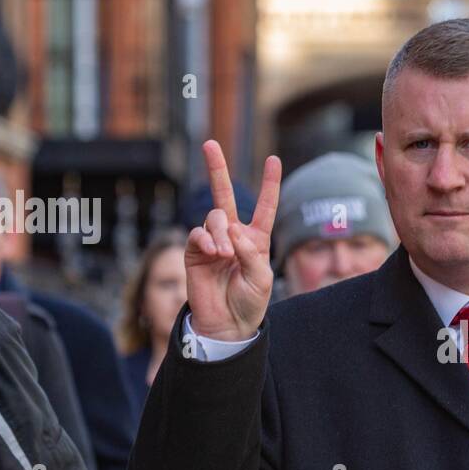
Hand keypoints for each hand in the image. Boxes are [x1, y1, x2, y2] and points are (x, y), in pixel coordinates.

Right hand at [185, 140, 280, 340]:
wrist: (227, 325)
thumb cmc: (249, 303)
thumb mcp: (261, 279)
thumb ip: (250, 253)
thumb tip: (232, 230)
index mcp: (256, 239)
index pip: (265, 206)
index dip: (269, 184)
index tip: (273, 159)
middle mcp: (234, 235)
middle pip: (225, 195)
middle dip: (217, 169)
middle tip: (209, 144)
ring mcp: (213, 241)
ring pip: (214, 217)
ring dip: (220, 232)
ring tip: (224, 254)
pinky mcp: (195, 251)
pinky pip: (198, 233)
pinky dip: (206, 239)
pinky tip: (214, 252)